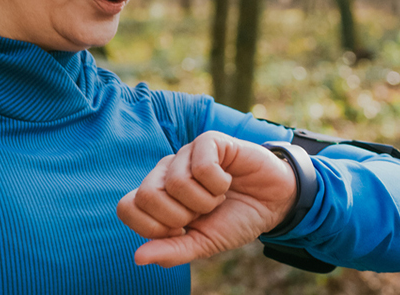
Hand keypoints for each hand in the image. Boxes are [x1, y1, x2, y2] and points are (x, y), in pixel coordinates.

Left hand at [116, 131, 297, 266]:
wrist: (272, 203)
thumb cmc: (234, 220)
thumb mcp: (203, 244)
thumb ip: (172, 251)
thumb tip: (138, 258)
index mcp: (158, 196)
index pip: (127, 208)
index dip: (154, 227)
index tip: (182, 229)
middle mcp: (166, 171)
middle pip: (147, 195)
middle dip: (181, 215)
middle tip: (201, 213)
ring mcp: (186, 154)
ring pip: (177, 182)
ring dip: (206, 200)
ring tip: (218, 197)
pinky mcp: (209, 141)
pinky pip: (203, 167)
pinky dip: (220, 184)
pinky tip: (228, 180)